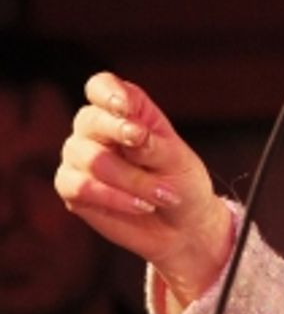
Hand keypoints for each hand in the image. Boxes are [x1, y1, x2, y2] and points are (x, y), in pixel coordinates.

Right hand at [56, 72, 233, 312]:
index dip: (109, 93)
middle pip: (90, 119)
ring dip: (132, 179)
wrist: (182, 226)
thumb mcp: (177, 160)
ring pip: (91, 158)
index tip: (126, 108)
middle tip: (154, 157)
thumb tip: (131, 132)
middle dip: (122, 136)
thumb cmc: (181, 182)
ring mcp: (80, 157)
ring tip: (163, 196)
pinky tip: (141, 205)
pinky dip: (115, 198)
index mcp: (125, 111)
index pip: (101, 87)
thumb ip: (153, 144)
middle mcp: (96, 129)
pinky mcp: (72, 188)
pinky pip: (81, 187)